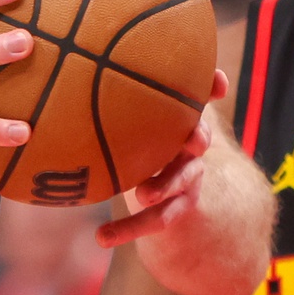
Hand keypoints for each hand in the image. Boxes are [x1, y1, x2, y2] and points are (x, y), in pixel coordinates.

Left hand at [98, 70, 229, 247]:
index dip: (211, 89)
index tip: (218, 84)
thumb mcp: (141, 122)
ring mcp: (186, 183)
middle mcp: (191, 151)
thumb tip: (75, 57)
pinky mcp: (173, 211)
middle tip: (194, 139)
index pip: (200, 101)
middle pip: (201, 141)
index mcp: (183, 125)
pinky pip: (154, 221)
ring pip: (181, 184)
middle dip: (200, 137)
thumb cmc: (150, 145)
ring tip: (141, 194)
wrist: (175, 199)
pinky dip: (127, 229)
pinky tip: (101, 238)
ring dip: (163, 186)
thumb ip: (121, 99)